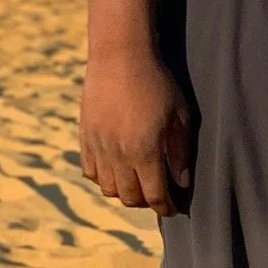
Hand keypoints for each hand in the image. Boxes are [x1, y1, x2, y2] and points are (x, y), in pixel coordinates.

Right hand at [80, 49, 192, 217]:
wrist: (119, 58)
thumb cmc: (158, 83)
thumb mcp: (180, 116)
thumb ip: (180, 152)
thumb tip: (182, 181)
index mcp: (145, 151)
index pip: (155, 194)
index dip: (166, 206)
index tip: (174, 210)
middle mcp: (118, 154)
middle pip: (129, 196)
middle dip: (147, 202)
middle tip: (159, 196)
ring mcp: (98, 147)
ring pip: (108, 188)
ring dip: (125, 192)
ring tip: (140, 184)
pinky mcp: (85, 137)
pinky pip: (90, 171)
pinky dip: (104, 178)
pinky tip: (118, 171)